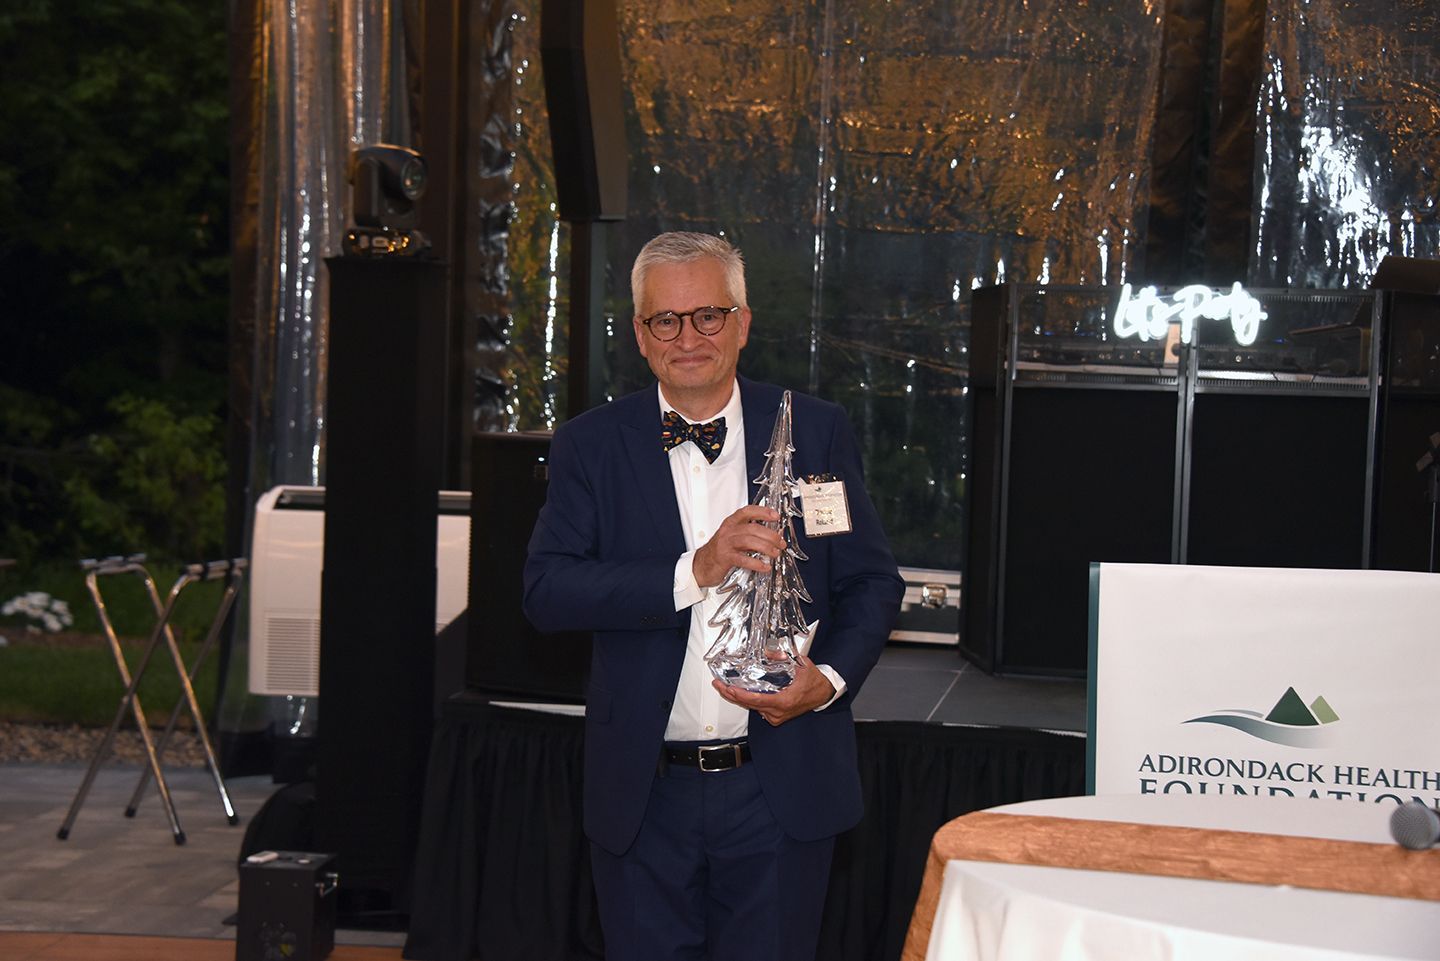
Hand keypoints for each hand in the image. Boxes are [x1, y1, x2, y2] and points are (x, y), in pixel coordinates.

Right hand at [692, 505, 783, 587]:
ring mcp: (725, 544)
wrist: (700, 566)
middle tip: (780, 543)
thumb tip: (771, 536)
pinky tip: (764, 566)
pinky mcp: (724, 558)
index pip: (747, 512)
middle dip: (770, 535)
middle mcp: (728, 531)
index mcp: (731, 523)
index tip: (775, 516)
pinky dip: (756, 563)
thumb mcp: (733, 538)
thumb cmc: (719, 552)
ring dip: (766, 547)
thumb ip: (748, 535)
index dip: (762, 512)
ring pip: (749, 541)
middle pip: (752, 528)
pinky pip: (743, 559)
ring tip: (775, 553)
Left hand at [712, 656, 834, 725]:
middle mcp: (778, 712)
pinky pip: (758, 709)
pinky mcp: (776, 717)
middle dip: (731, 695)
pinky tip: (738, 693)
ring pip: (752, 708)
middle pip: (749, 705)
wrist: (823, 693)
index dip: (739, 695)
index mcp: (784, 701)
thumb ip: (781, 657)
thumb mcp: (800, 664)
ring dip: (737, 698)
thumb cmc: (813, 681)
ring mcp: (776, 716)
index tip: (728, 688)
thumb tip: (766, 651)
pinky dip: (748, 701)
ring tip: (724, 687)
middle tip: (718, 684)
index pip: (756, 700)